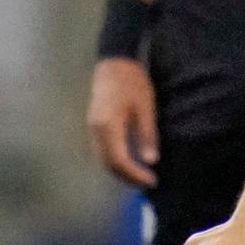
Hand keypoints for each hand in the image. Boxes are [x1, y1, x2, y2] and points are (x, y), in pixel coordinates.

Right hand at [89, 55, 159, 188]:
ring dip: (121, 171)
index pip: (119, 161)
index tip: (152, 180)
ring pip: (103, 159)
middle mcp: (96, 131)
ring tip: (141, 175)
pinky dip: (115, 160)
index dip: (135, 175)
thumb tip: (150, 161)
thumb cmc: (132, 82)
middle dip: (128, 177)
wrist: (114, 62)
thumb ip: (146, 134)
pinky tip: (130, 160)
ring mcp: (92, 128)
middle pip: (108, 164)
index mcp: (108, 126)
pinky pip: (102, 150)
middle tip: (149, 182)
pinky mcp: (94, 125)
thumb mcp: (145, 107)